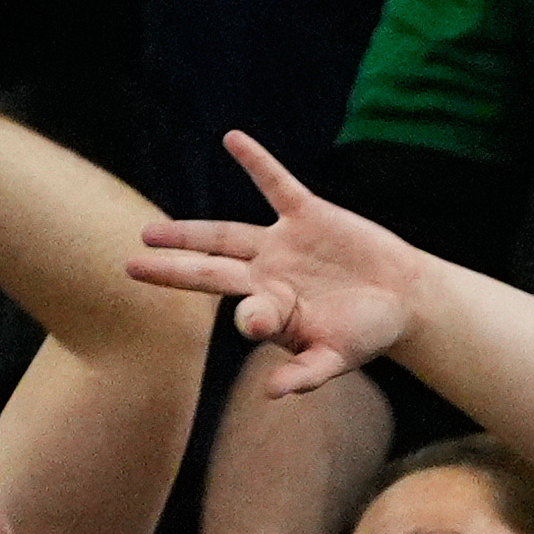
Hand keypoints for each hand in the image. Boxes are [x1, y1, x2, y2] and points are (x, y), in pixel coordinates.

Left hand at [132, 132, 437, 403]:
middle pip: (210, 269)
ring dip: (189, 231)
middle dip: (173, 269)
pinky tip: (233, 139)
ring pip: (225, 234)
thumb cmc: (368, 334)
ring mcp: (282, 243)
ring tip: (151, 233)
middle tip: (131, 266)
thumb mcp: (338, 357)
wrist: (402, 298)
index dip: (248, 315)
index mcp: (272, 308)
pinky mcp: (307, 214)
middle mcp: (266, 274)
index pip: (244, 310)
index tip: (253, 321)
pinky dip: (256, 162)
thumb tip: (272, 393)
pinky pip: (275, 184)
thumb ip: (306, 374)